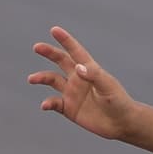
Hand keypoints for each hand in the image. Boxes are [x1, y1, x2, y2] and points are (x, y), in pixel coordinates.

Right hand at [29, 26, 139, 140]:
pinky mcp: (69, 108)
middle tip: (37, 47)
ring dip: (42, 78)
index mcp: (89, 69)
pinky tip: (45, 105)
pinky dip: (48, 103)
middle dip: (49, 53)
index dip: (65, 40)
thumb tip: (78, 67)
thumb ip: (94, 75)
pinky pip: (54, 103)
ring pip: (52, 80)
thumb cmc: (118, 101)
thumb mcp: (108, 86)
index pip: (75, 51)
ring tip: (32, 79)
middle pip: (60, 61)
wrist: (121, 123)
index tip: (54, 30)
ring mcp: (72, 93)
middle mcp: (78, 79)